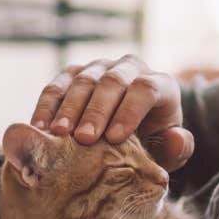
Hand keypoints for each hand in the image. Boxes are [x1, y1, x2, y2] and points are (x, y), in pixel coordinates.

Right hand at [30, 54, 193, 172]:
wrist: (132, 132)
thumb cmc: (154, 142)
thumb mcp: (169, 150)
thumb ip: (178, 148)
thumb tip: (178, 139)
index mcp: (159, 84)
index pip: (146, 89)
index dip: (130, 111)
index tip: (115, 138)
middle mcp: (130, 68)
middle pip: (112, 81)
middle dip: (97, 110)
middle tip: (84, 138)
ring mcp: (100, 68)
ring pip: (83, 80)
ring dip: (70, 107)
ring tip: (59, 134)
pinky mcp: (74, 74)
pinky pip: (57, 85)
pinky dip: (47, 106)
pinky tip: (40, 128)